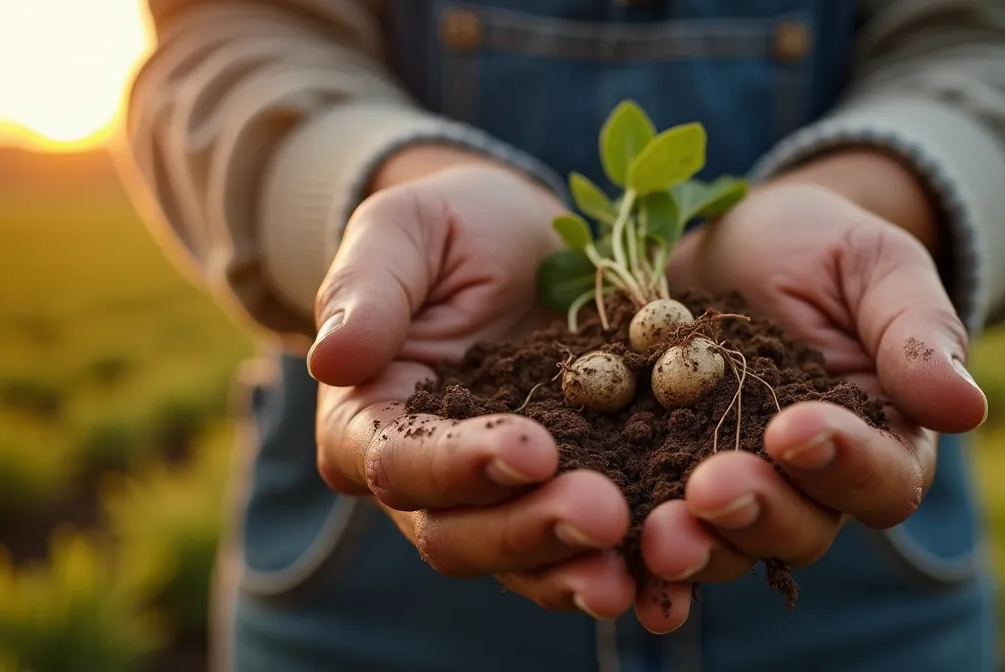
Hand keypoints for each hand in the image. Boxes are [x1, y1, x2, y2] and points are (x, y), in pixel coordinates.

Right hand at [306, 147, 635, 621]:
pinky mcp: (565, 496)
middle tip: (604, 514)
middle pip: (459, 534)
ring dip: (575, 571)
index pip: (398, 462)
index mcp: (370, 422)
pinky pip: (585, 550)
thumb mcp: (402, 232)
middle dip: (529, 530)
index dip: (458, 466)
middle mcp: (426, 481)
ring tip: (634, 570)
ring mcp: (498, 500)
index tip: (530, 448)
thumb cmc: (449, 228)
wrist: (520, 241)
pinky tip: (670, 575)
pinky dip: (626, 568)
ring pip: (522, 562)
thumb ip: (366, 291)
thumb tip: (333, 358)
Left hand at [640, 152, 988, 623]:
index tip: (795, 429)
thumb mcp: (875, 265)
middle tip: (711, 488)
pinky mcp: (664, 478)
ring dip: (695, 546)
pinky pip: (656, 525)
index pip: (881, 479)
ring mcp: (736, 487)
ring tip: (658, 532)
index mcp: (882, 442)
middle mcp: (811, 485)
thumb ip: (916, 331)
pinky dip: (634, 549)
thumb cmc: (822, 246)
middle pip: (800, 530)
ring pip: (726, 544)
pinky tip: (609, 553)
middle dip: (757, 513)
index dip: (843, 464)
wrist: (731, 241)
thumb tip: (964, 407)